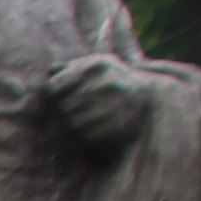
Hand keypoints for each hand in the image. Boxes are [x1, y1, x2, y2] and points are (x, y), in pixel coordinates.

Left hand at [44, 54, 158, 153]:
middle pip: (63, 106)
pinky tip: (97, 125)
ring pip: (73, 123)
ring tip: (88, 115)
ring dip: (76, 122)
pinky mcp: (120, 125)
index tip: (62, 93)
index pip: (55, 85)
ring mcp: (115, 105)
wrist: (149, 95)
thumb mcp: (95, 65)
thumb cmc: (112, 78)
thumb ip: (70, 67)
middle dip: (66, 108)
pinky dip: (87, 134)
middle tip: (78, 106)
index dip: (55, 91)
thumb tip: (51, 71)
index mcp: (97, 66)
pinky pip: (88, 136)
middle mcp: (107, 83)